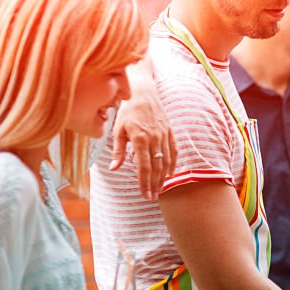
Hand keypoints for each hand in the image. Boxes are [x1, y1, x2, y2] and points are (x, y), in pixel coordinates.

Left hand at [112, 58, 176, 199]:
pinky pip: (174, 151)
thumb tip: (115, 168)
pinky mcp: (170, 132)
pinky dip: (172, 164)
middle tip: (152, 197)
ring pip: (167, 161)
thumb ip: (118, 150)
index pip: (144, 167)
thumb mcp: (117, 129)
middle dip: (154, 184)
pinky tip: (169, 173)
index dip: (144, 183)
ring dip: (164, 177)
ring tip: (160, 189)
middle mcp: (155, 139)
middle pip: (157, 168)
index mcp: (140, 139)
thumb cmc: (127, 110)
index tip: (144, 194)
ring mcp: (164, 135)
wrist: (143, 92)